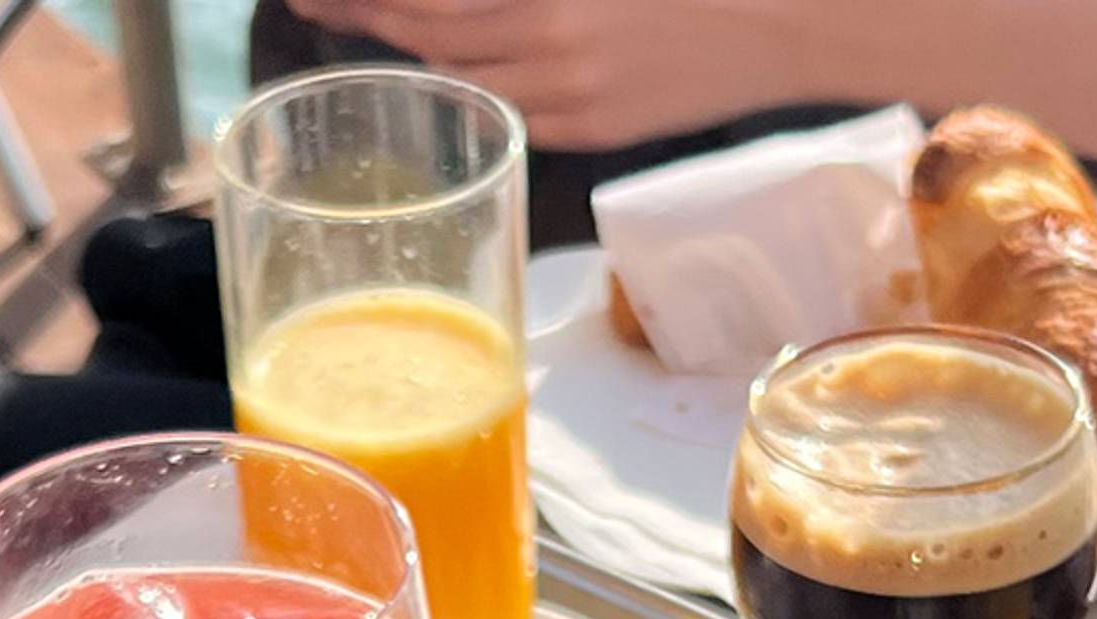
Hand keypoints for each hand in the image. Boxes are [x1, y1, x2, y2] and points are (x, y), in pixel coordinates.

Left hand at [291, 0, 819, 151]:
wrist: (781, 23)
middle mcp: (549, 37)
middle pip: (429, 36)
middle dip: (364, 19)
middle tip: (315, 3)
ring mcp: (569, 91)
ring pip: (462, 81)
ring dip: (409, 60)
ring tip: (364, 37)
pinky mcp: (590, 128)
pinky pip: (509, 113)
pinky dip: (468, 94)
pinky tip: (445, 77)